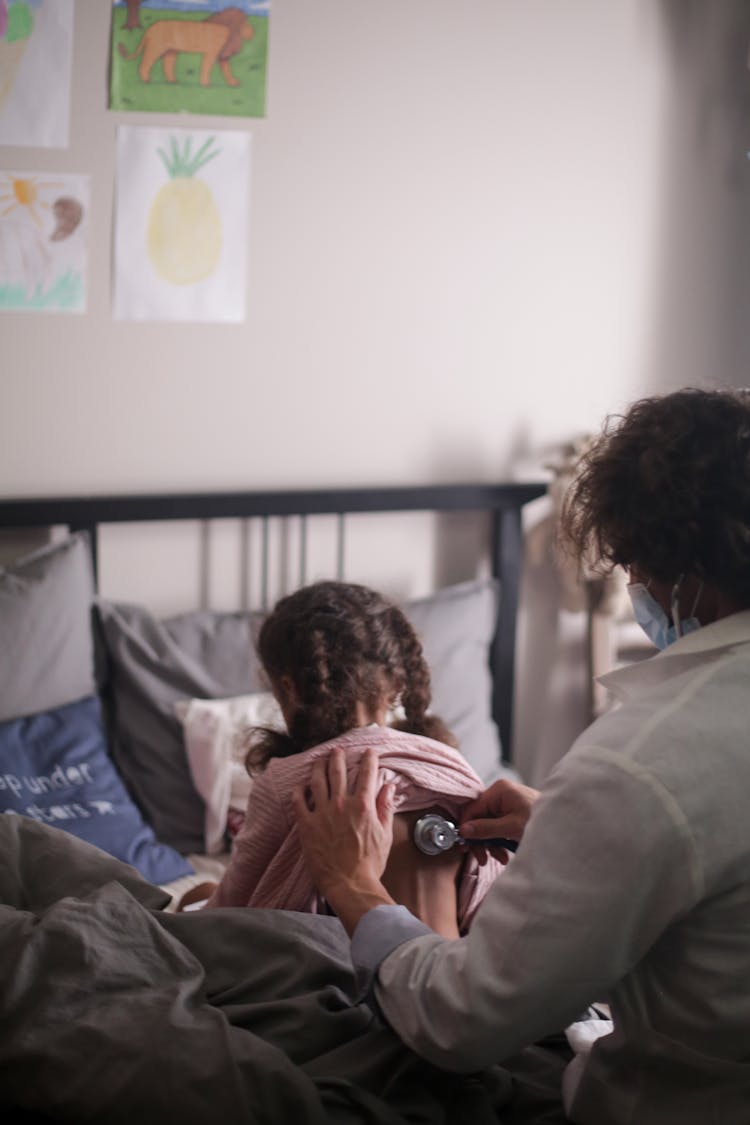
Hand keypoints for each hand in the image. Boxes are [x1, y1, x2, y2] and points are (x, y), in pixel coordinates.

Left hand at [293, 747, 396, 933]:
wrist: (349, 884)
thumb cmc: (369, 863)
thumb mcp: (384, 834)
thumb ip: (385, 808)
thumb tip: (389, 787)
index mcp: (362, 805)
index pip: (366, 774)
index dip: (369, 759)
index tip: (369, 752)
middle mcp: (341, 804)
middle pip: (337, 772)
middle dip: (338, 757)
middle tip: (337, 749)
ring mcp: (322, 813)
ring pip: (317, 781)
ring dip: (318, 767)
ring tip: (318, 760)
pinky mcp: (307, 825)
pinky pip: (299, 802)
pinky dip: (299, 791)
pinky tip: (300, 786)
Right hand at [458, 778, 538, 865]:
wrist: (565, 825)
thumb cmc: (541, 821)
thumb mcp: (511, 827)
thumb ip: (486, 828)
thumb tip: (464, 830)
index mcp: (499, 790)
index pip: (473, 809)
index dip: (467, 828)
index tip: (466, 846)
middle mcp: (500, 795)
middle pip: (479, 819)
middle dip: (481, 840)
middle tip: (482, 858)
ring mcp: (506, 804)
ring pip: (487, 826)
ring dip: (490, 844)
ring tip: (498, 858)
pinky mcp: (511, 815)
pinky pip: (497, 829)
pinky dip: (498, 842)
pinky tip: (504, 854)